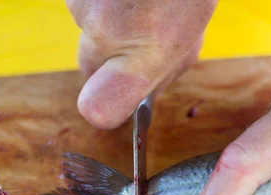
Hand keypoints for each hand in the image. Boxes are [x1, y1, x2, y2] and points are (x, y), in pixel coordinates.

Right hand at [66, 0, 217, 129]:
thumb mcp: (190, 35)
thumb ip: (162, 71)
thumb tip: (139, 97)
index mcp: (144, 53)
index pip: (98, 108)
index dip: (102, 105)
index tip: (112, 99)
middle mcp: (105, 30)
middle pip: (87, 64)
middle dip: (106, 57)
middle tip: (135, 33)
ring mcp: (82, 2)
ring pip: (84, 25)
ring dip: (105, 17)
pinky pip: (81, 1)